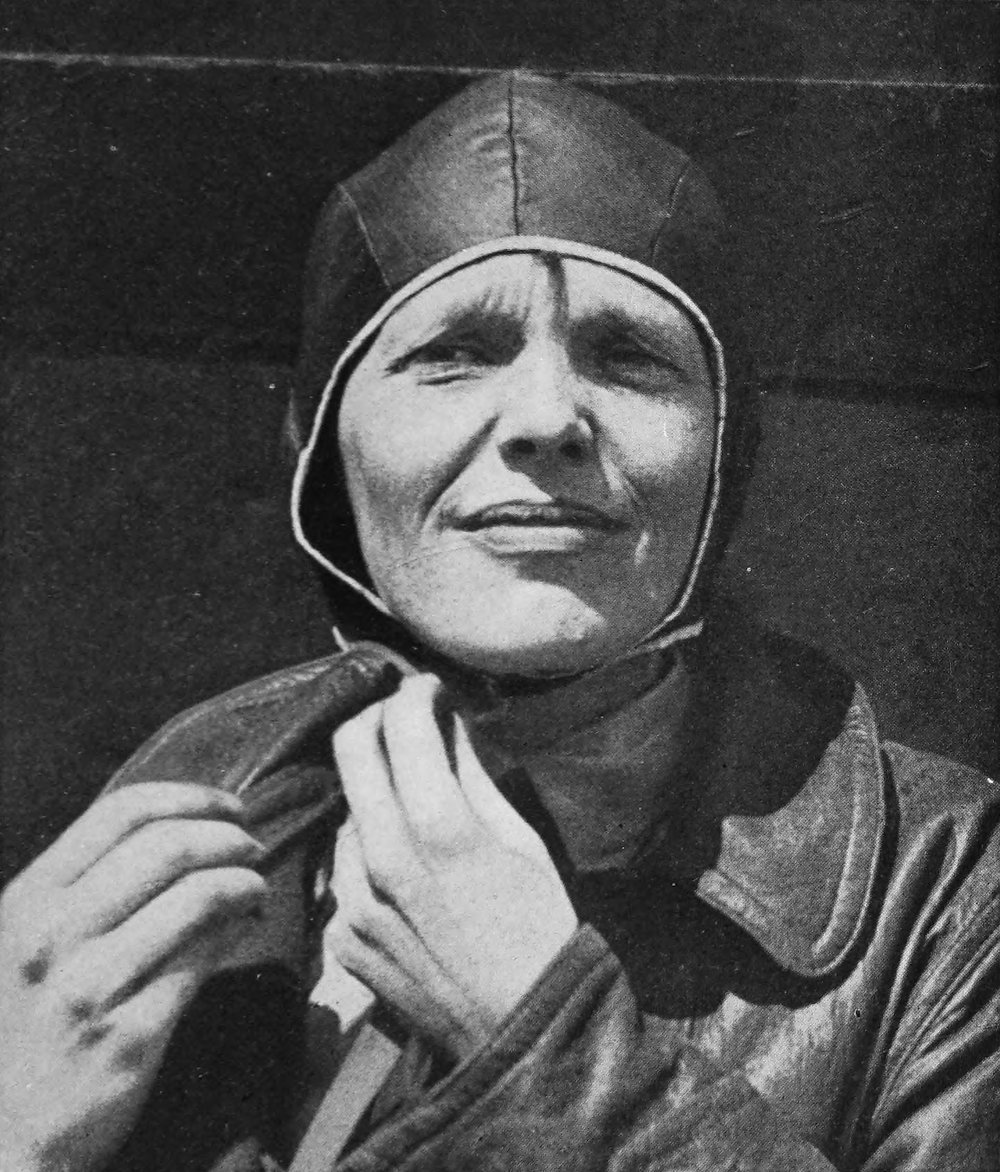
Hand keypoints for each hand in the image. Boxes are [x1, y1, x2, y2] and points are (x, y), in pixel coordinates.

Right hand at [0, 783, 266, 1171]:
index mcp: (30, 898)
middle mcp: (52, 935)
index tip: (231, 808)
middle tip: (255, 848)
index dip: (191, 798)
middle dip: (229, 839)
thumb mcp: (36, 939)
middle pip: (168, 847)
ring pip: (196, 897)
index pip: (121, 812)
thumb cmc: (31, 1021)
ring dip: (244, 882)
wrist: (5, 1135)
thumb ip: (93, 883)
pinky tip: (247, 927)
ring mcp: (88, 986)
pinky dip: (238, 930)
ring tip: (256, 889)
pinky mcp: (127, 1034)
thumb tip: (188, 830)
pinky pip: (204, 960)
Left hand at [327, 675, 577, 1061]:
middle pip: (351, 747)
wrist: (519, 1031)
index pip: (401, 724)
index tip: (428, 690)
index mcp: (439, 828)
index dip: (414, 693)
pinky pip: (345, 865)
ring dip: (375, 792)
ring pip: (347, 809)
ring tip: (415, 807)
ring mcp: (354, 899)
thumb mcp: (518, 839)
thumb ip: (471, 773)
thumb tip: (448, 721)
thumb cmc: (538, 927)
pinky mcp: (341, 935)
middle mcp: (383, 857)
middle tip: (405, 718)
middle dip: (378, 718)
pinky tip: (405, 870)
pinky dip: (369, 851)